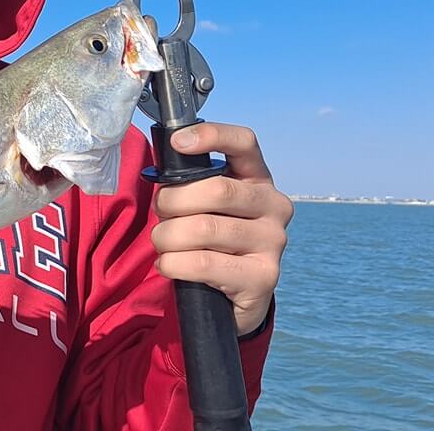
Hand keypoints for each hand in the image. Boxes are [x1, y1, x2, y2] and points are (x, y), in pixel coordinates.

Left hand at [150, 122, 291, 335]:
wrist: (232, 297)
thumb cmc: (209, 241)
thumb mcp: (204, 206)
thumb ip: (191, 184)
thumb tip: (164, 169)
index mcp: (258, 179)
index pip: (244, 143)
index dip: (212, 136)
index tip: (177, 143)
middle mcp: (274, 206)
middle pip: (216, 189)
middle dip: (171, 202)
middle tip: (159, 216)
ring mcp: (274, 242)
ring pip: (203, 228)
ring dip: (167, 237)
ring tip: (163, 245)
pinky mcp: (263, 277)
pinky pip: (202, 263)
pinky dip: (172, 263)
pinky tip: (168, 266)